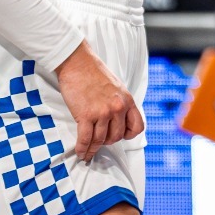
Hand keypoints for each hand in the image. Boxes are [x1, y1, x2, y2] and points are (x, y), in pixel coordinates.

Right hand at [56, 42, 145, 160]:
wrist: (78, 63)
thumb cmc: (94, 73)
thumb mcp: (116, 88)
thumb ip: (120, 104)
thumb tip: (118, 120)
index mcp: (127, 100)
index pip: (137, 127)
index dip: (128, 135)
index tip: (121, 136)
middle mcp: (117, 108)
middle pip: (116, 137)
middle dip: (108, 141)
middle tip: (100, 140)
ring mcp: (102, 112)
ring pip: (100, 140)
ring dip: (93, 148)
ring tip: (87, 152)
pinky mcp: (86, 115)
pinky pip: (85, 139)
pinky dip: (83, 149)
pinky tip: (80, 152)